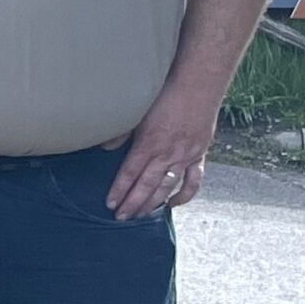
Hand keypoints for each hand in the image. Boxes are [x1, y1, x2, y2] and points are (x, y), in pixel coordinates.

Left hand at [105, 82, 217, 220]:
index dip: (119, 190)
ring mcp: (184, 156)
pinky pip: (193, 181)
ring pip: (167, 186)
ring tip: (141, 215)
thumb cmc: (165, 95)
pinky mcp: (199, 155)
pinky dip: (184, 195)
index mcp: (149, 143)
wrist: (198, 86)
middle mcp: (167, 153)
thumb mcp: (138, 111)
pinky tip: (173, 204)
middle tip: (122, 217)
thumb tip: (106, 147)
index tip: (110, 204)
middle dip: (133, 203)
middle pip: (147, 185)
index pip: (130, 173)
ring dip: (153, 203)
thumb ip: (121, 132)